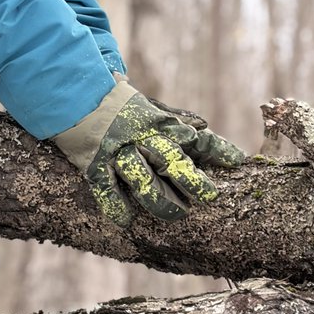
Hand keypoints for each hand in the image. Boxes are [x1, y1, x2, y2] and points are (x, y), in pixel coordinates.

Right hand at [52, 81, 244, 227]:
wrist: (75, 93)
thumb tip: (203, 125)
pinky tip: (126, 220)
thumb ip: (175, 119)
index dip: (217, 148)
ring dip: (160, 199)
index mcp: (159, 123)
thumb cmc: (118, 103)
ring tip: (175, 214)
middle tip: (209, 195)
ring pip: (142, 178)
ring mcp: (118, 152)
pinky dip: (117, 206)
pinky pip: (107, 189)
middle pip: (171, 159)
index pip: (194, 137)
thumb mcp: (149, 107)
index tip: (238, 160)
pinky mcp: (95, 164)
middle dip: (192, 179)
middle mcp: (141, 138)